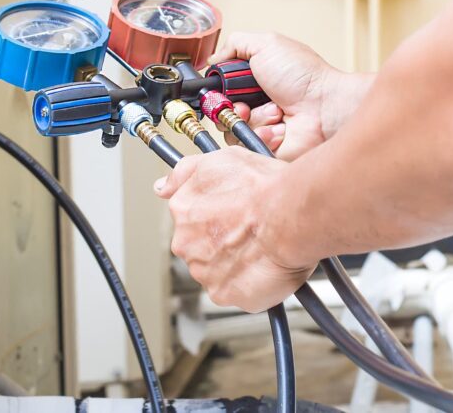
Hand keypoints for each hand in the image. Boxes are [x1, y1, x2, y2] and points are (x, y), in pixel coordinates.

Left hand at [155, 147, 315, 311]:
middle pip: (199, 246)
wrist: (290, 216)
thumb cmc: (264, 187)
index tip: (232, 213)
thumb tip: (162, 187)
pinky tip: (262, 266)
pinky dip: (246, 283)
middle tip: (248, 231)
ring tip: (260, 248)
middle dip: (221, 241)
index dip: (215, 215)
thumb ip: (185, 172)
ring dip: (233, 263)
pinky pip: (232, 291)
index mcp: (183, 209)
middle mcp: (186, 242)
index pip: (190, 218)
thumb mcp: (221, 159)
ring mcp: (202, 270)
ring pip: (215, 270)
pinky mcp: (223, 293)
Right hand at [208, 32, 371, 160]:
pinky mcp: (268, 146)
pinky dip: (264, 134)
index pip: (221, 88)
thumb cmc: (305, 76)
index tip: (223, 89)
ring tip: (275, 112)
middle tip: (246, 104)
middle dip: (232, 106)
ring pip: (234, 128)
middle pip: (222, 110)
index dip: (219, 90)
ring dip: (253, 118)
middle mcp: (257, 102)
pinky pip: (250, 145)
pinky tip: (281, 127)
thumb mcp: (267, 44)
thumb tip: (213, 58)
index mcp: (255, 79)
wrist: (327, 106)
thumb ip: (236, 44)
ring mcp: (263, 125)